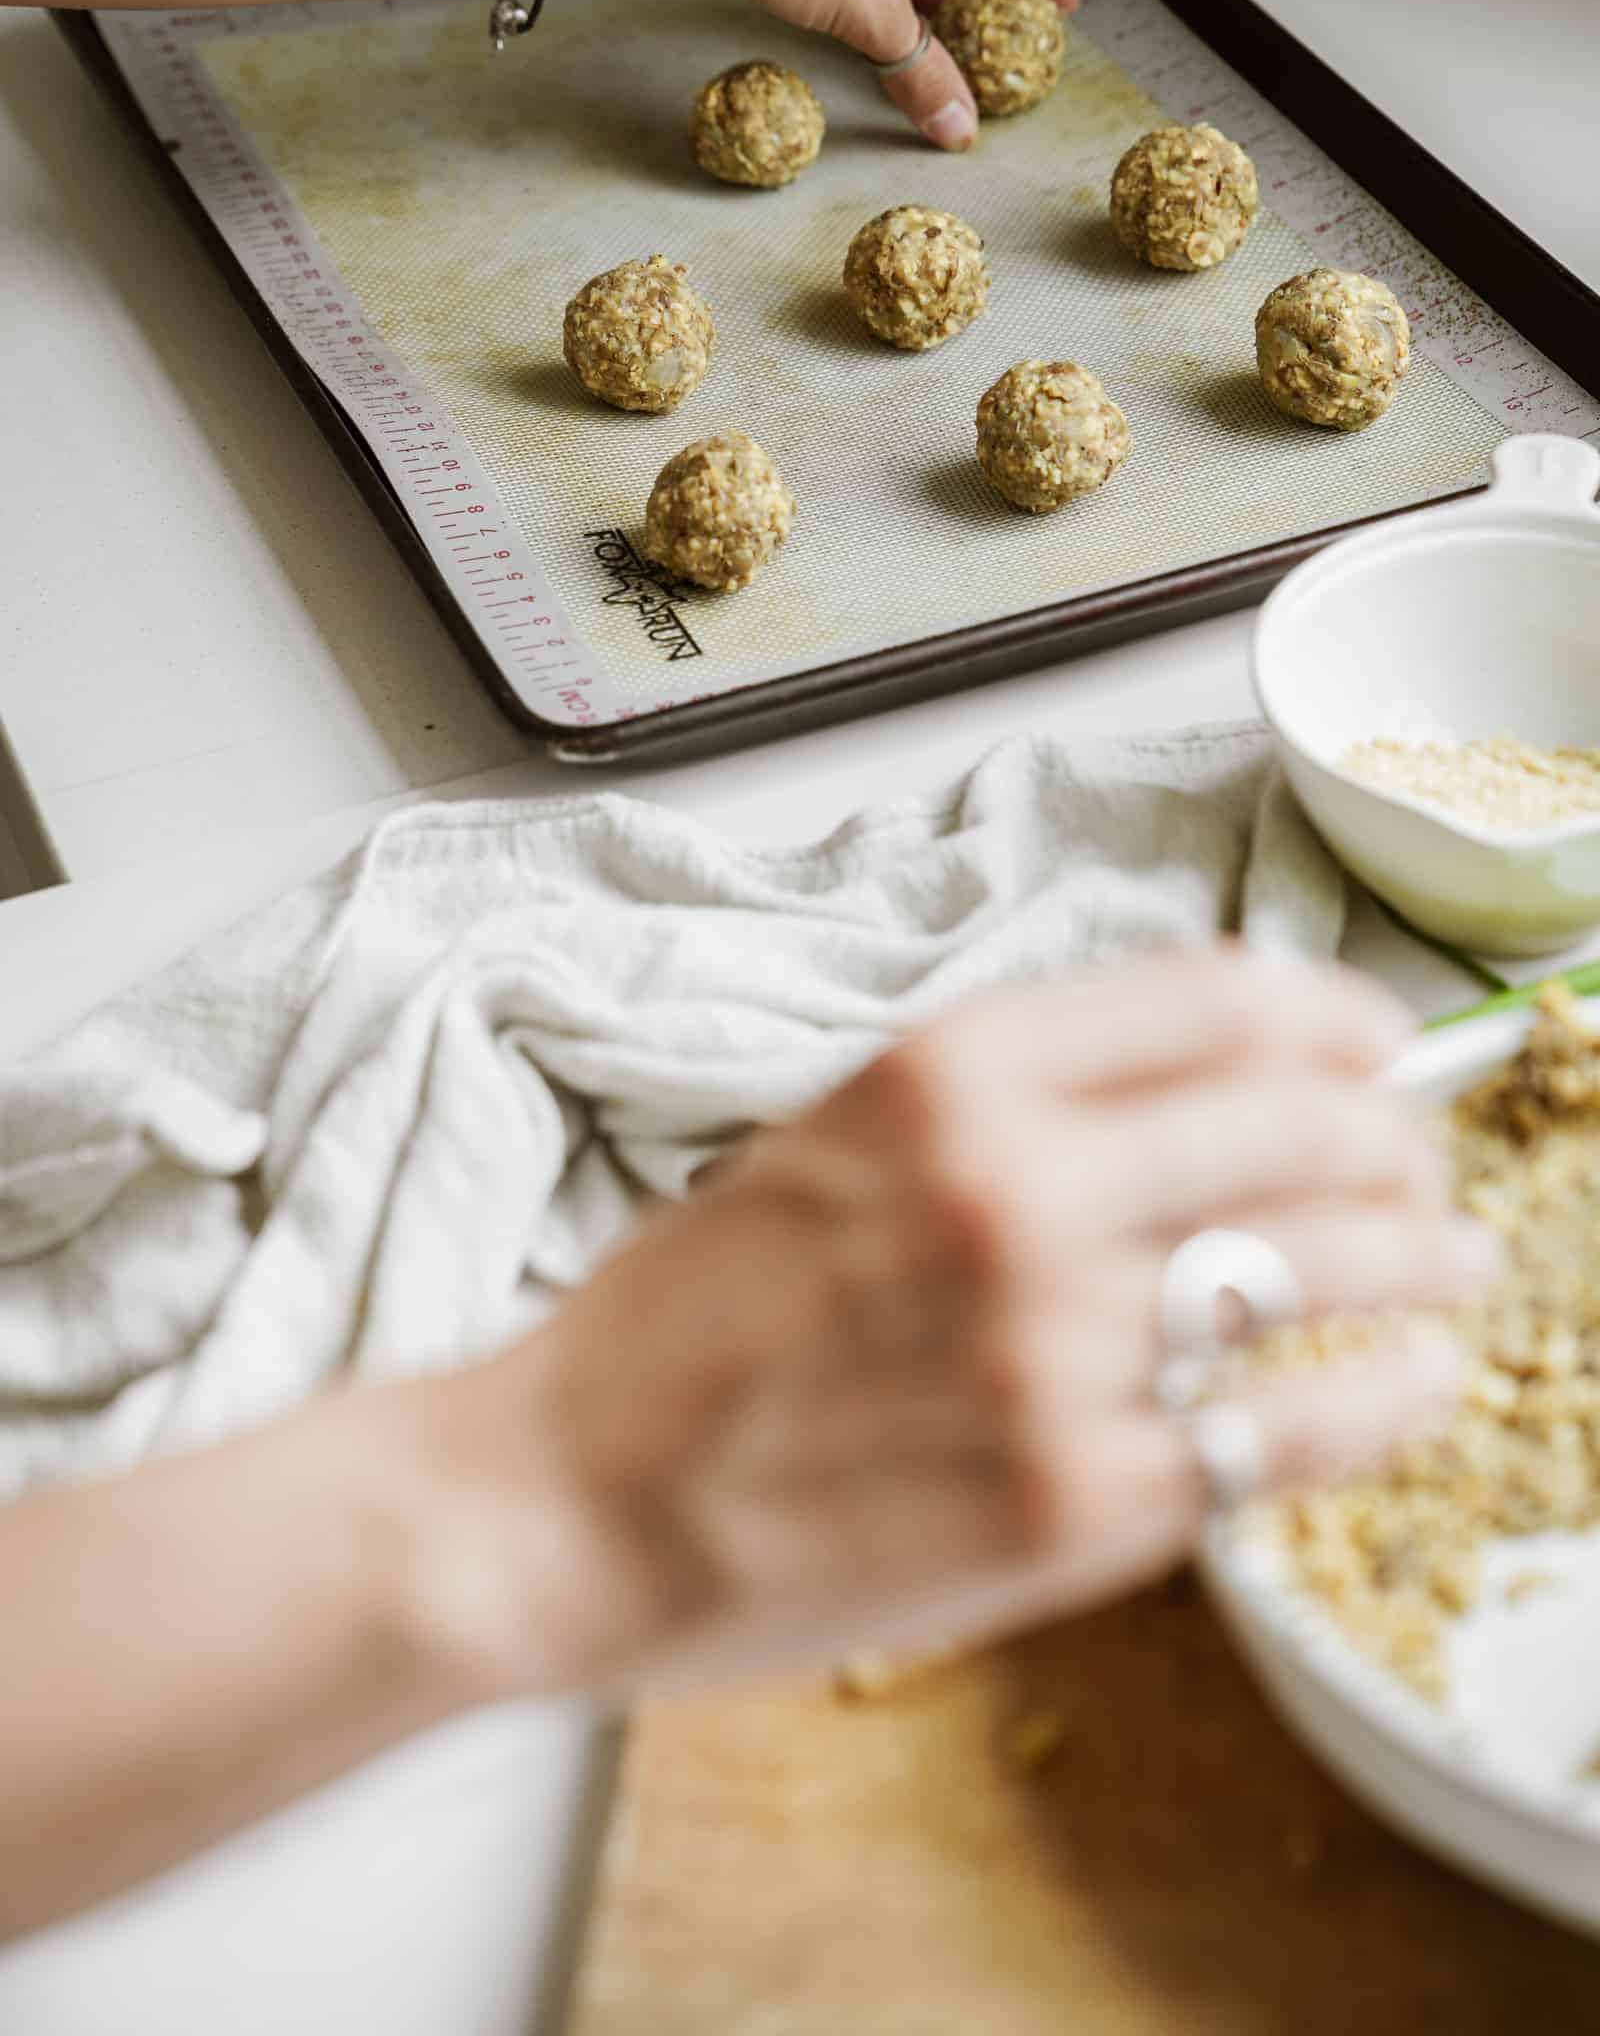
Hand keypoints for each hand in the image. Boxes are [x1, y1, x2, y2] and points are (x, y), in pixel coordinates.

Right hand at [436, 949, 1494, 1705]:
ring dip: (1423, 1260)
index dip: (1335, 1014)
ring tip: (1455, 1265)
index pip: (1218, 998)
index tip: (1376, 1042)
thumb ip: (1005, 1106)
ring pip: (1321, 1269)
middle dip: (1398, 1139)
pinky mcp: (1076, 1495)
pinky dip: (1379, 1402)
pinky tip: (1412, 1387)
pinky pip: (1287, 1431)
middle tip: (1422, 1165)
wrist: (564, 1500)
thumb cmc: (685, 1326)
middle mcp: (1016, 1187)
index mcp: (945, 1075)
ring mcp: (1055, 1345)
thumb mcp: (831, 1143)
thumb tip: (1196, 1095)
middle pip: (1302, 1120)